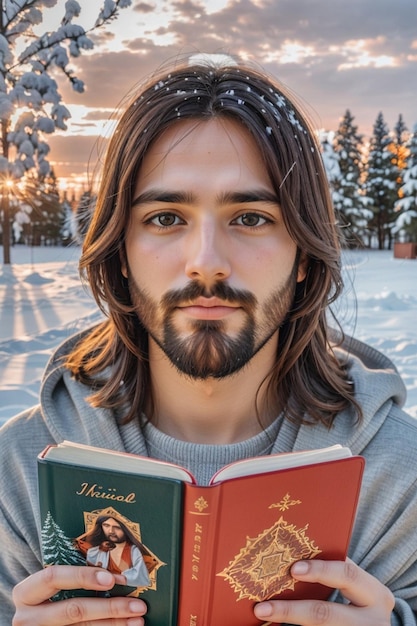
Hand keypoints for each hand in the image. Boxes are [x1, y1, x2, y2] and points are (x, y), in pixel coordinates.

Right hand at [12, 565, 146, 624]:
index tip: (111, 578)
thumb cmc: (44, 596)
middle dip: (110, 607)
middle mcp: (27, 618)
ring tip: (137, 618)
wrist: (31, 623)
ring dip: (114, 623)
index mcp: (25, 592)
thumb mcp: (47, 586)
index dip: (83, 576)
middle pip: (73, 610)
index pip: (53, 577)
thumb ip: (70, 576)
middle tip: (137, 605)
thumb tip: (113, 567)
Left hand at [253, 558, 394, 624]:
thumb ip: (336, 572)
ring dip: (288, 621)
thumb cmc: (359, 598)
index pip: (347, 576)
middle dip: (291, 610)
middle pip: (326, 614)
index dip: (320, 570)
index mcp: (377, 595)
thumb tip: (293, 550)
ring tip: (262, 614)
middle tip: (263, 607)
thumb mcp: (356, 586)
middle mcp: (374, 621)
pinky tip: (275, 625)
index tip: (293, 568)